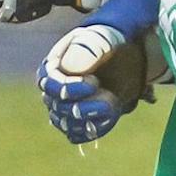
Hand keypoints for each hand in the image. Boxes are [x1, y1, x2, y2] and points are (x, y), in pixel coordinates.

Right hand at [37, 0, 166, 144]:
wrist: (126, 55)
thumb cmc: (110, 43)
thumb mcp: (101, 40)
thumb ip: (85, 50)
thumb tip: (69, 69)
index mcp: (53, 66)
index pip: (49, 85)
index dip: (69, 89)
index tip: (94, 82)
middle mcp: (54, 90)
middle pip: (59, 108)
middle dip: (86, 106)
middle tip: (109, 95)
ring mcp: (65, 108)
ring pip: (67, 124)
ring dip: (91, 119)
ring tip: (112, 104)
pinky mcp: (78, 121)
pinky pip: (77, 134)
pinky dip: (93, 129)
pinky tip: (109, 116)